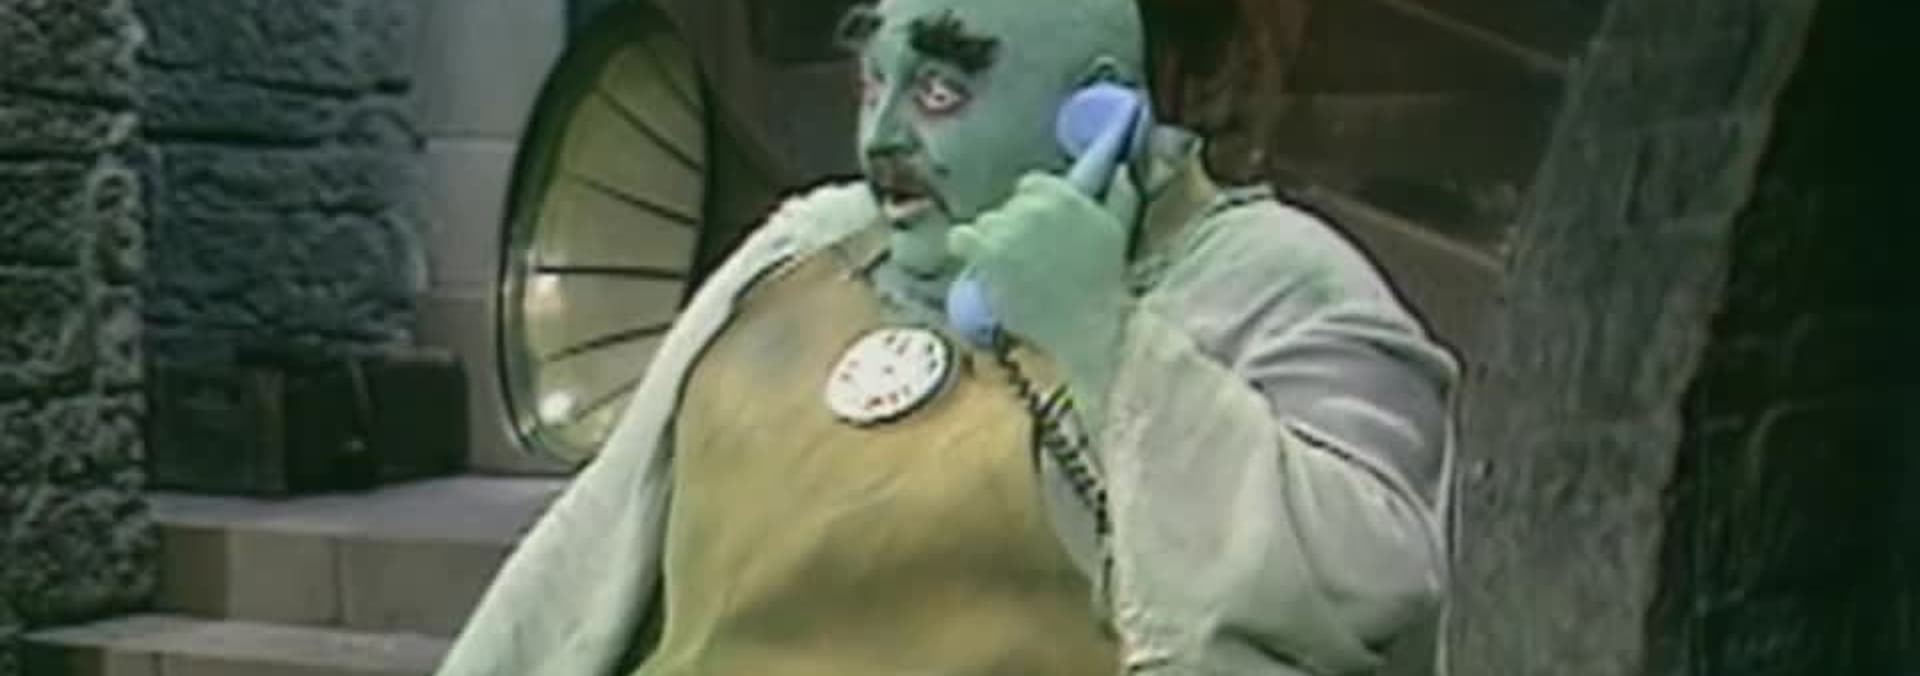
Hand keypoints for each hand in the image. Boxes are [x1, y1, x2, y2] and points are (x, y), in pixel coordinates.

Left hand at [948, 169, 1140, 413]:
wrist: (1087, 326)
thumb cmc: (1106, 284)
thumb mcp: (1117, 231)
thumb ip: (1117, 197)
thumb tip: (1120, 170)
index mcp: (1064, 195)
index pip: (1031, 185)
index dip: (1033, 208)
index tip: (1040, 234)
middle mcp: (1034, 206)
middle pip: (1008, 207)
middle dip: (1015, 228)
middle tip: (1028, 258)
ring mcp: (1009, 229)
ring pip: (985, 224)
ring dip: (993, 242)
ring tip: (1010, 270)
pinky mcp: (988, 254)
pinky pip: (960, 238)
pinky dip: (966, 249)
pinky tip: (981, 265)